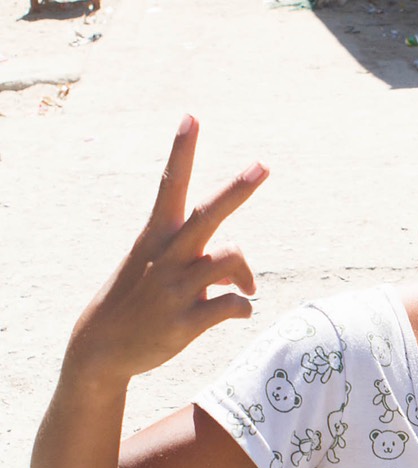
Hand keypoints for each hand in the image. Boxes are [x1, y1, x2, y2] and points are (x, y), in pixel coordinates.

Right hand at [66, 115, 268, 383]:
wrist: (101, 348)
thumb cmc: (139, 299)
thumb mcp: (160, 268)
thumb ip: (204, 262)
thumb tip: (243, 279)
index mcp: (156, 236)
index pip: (170, 185)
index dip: (182, 152)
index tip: (191, 118)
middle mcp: (167, 256)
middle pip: (209, 216)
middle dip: (238, 190)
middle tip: (263, 167)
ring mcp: (175, 289)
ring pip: (231, 258)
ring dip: (247, 274)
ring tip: (245, 288)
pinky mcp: (185, 322)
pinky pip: (234, 305)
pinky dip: (243, 307)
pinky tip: (237, 312)